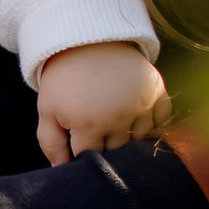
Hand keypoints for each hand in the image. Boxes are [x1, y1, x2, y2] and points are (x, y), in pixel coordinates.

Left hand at [34, 39, 168, 165]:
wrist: (87, 38)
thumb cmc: (64, 78)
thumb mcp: (47, 108)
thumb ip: (50, 143)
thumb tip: (61, 170)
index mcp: (89, 124)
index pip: (89, 158)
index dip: (80, 150)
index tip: (76, 135)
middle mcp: (119, 118)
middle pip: (115, 152)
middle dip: (103, 144)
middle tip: (94, 123)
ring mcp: (141, 105)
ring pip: (139, 141)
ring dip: (127, 136)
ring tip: (112, 116)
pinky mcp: (157, 91)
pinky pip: (162, 121)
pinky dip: (152, 122)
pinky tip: (135, 113)